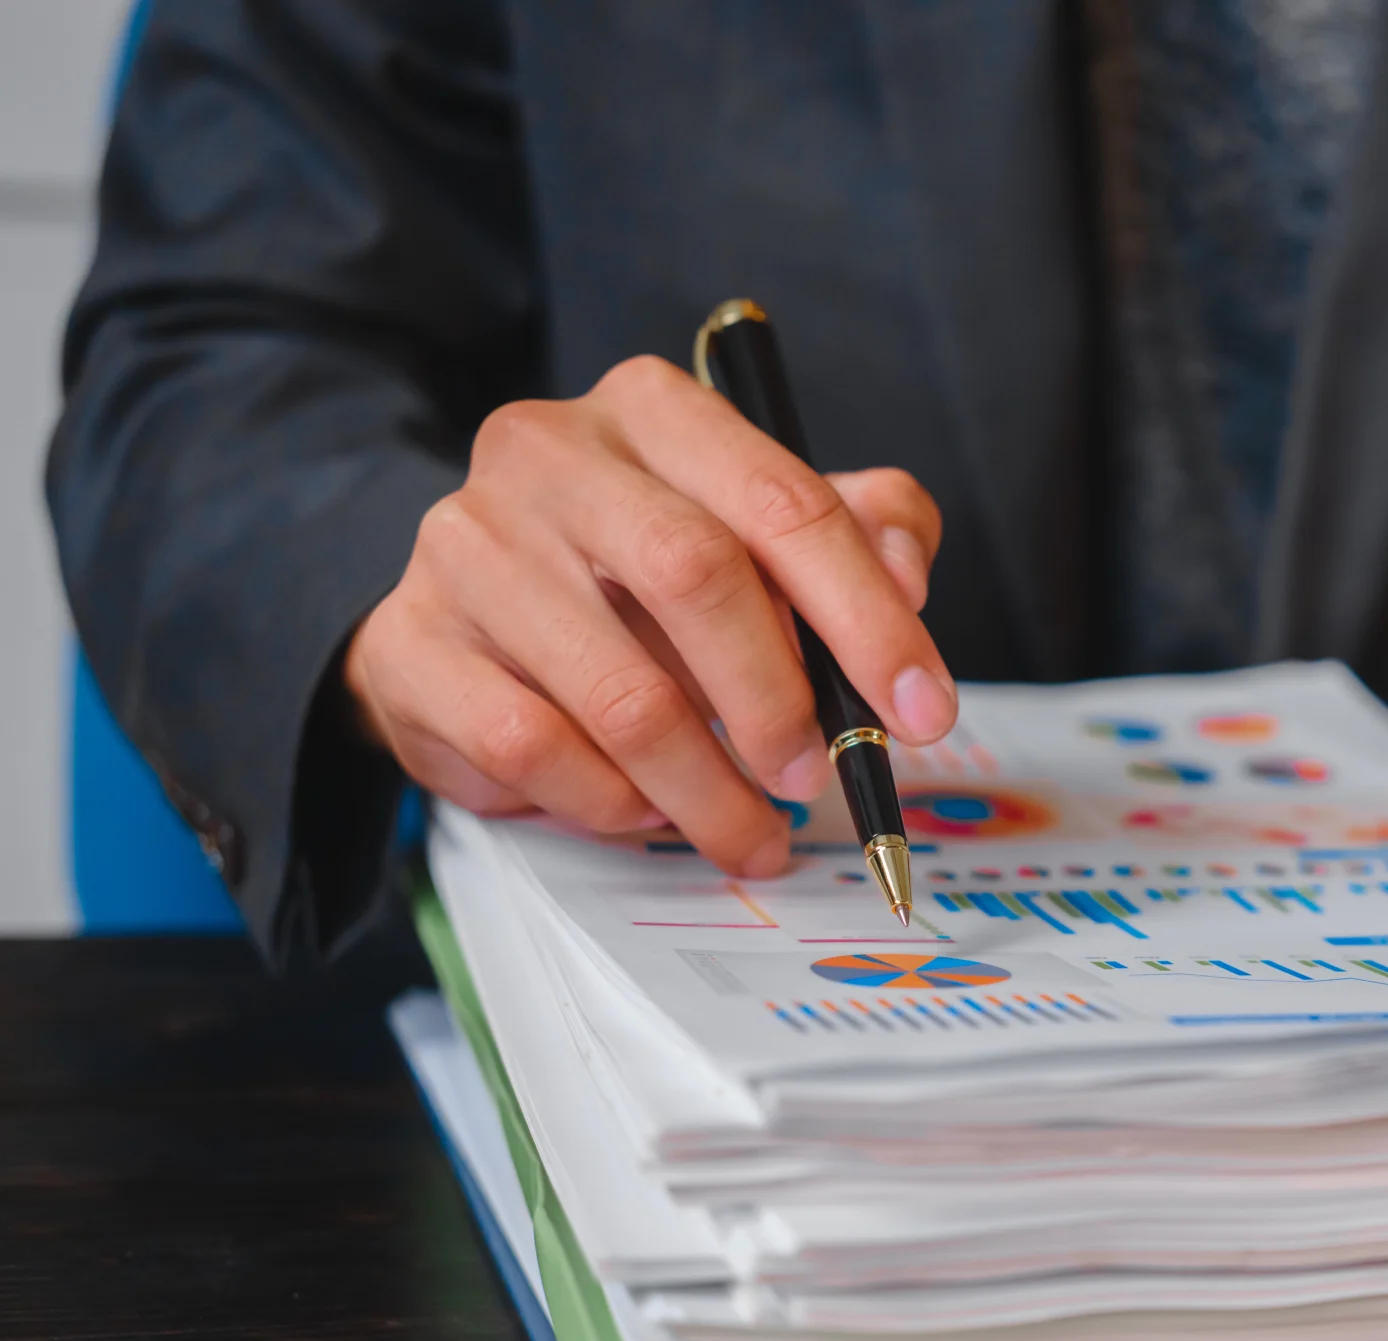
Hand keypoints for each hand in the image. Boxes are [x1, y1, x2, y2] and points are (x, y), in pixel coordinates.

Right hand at [345, 355, 954, 875]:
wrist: (470, 611)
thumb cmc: (644, 577)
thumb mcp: (764, 533)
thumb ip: (862, 533)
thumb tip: (906, 578)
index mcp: (653, 409)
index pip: (783, 500)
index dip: (869, 617)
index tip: (922, 711)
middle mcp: (549, 454)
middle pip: (697, 578)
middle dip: (780, 703)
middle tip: (821, 777)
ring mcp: (467, 546)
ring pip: (621, 692)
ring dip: (709, 788)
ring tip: (752, 829)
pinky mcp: (411, 644)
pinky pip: (537, 750)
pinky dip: (613, 803)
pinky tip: (648, 810)